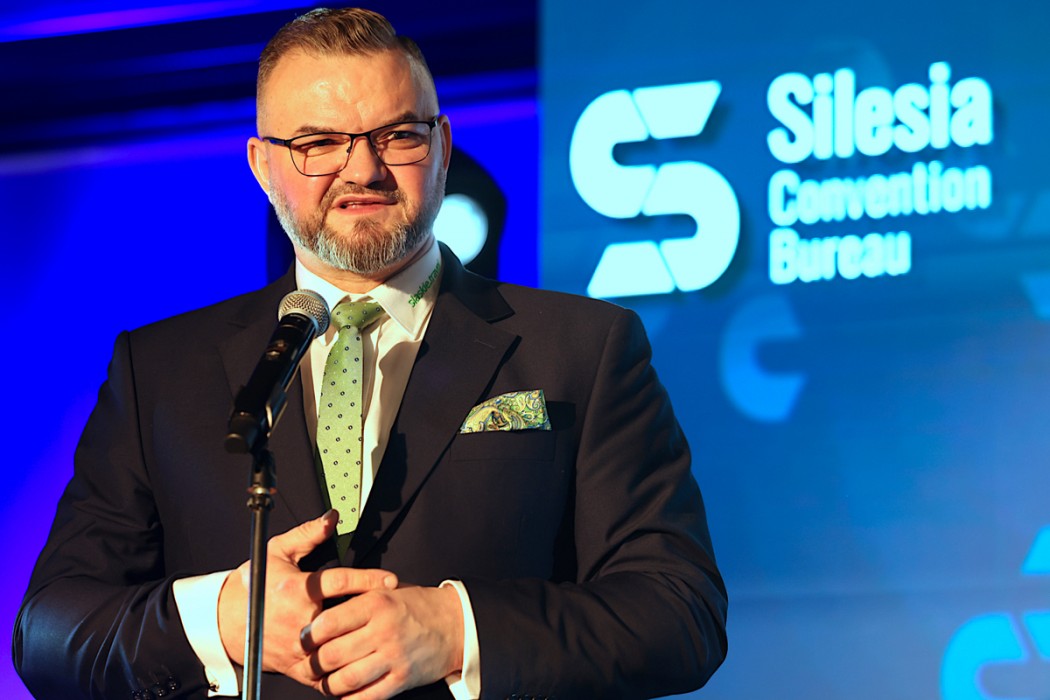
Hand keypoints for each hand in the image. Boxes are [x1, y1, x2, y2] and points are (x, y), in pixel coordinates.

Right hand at [217, 510, 397, 685]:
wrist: (227, 620)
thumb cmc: (255, 584)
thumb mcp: (277, 552)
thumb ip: (307, 534)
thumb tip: (331, 518)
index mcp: (295, 590)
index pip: (339, 582)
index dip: (367, 579)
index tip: (390, 579)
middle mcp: (297, 619)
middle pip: (344, 618)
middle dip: (369, 615)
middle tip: (391, 610)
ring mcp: (297, 646)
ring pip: (338, 649)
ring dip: (360, 642)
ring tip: (382, 635)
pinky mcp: (296, 666)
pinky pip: (326, 674)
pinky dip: (345, 670)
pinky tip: (361, 660)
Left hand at [299, 582, 464, 698]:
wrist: (455, 624)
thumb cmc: (416, 605)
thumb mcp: (387, 589)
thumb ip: (356, 595)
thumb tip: (319, 603)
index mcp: (376, 604)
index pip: (329, 623)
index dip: (309, 635)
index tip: (303, 640)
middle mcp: (383, 630)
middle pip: (332, 654)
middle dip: (314, 663)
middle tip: (310, 663)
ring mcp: (393, 657)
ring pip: (346, 679)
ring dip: (329, 684)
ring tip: (325, 680)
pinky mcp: (402, 678)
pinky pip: (368, 696)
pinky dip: (351, 698)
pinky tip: (345, 692)